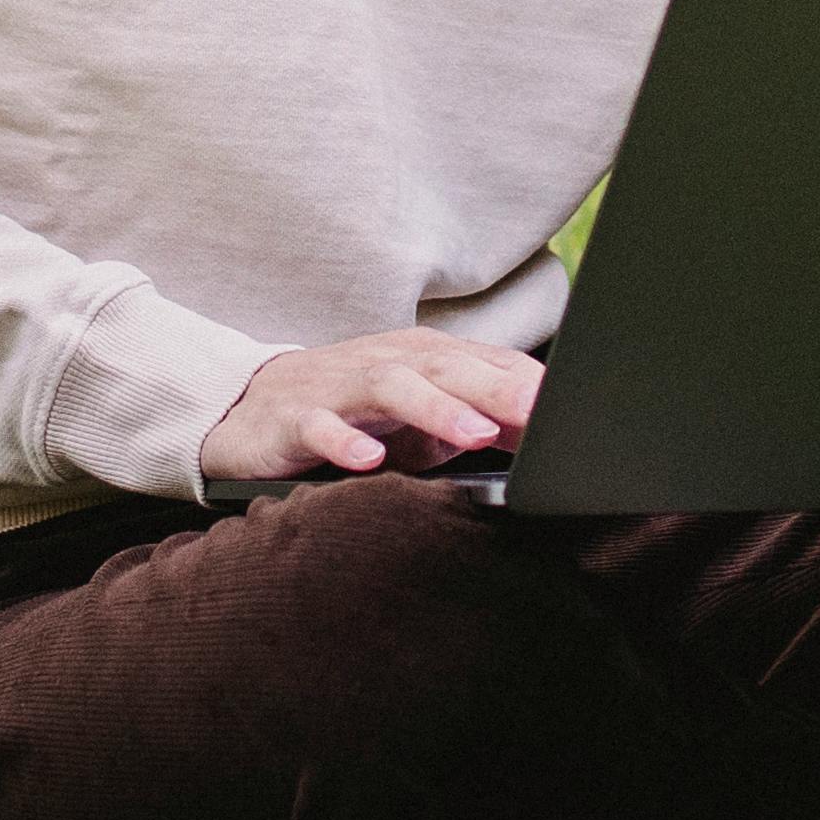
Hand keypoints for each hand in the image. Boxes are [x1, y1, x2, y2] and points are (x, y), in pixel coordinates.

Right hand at [199, 329, 539, 485]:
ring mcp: (338, 388)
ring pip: (391, 387)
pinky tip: (368, 460)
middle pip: (447, 367)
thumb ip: (478, 421)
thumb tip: (544, 435)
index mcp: (423, 359)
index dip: (528, 385)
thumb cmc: (353, 415)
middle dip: (494, 389)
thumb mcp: (422, 419)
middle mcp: (386, 363)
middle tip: (536, 412)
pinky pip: (319, 426)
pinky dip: (344, 441)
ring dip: (435, 408)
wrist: (250, 409)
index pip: (486, 364)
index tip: (570, 410)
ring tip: (474, 434)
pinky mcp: (294, 418)